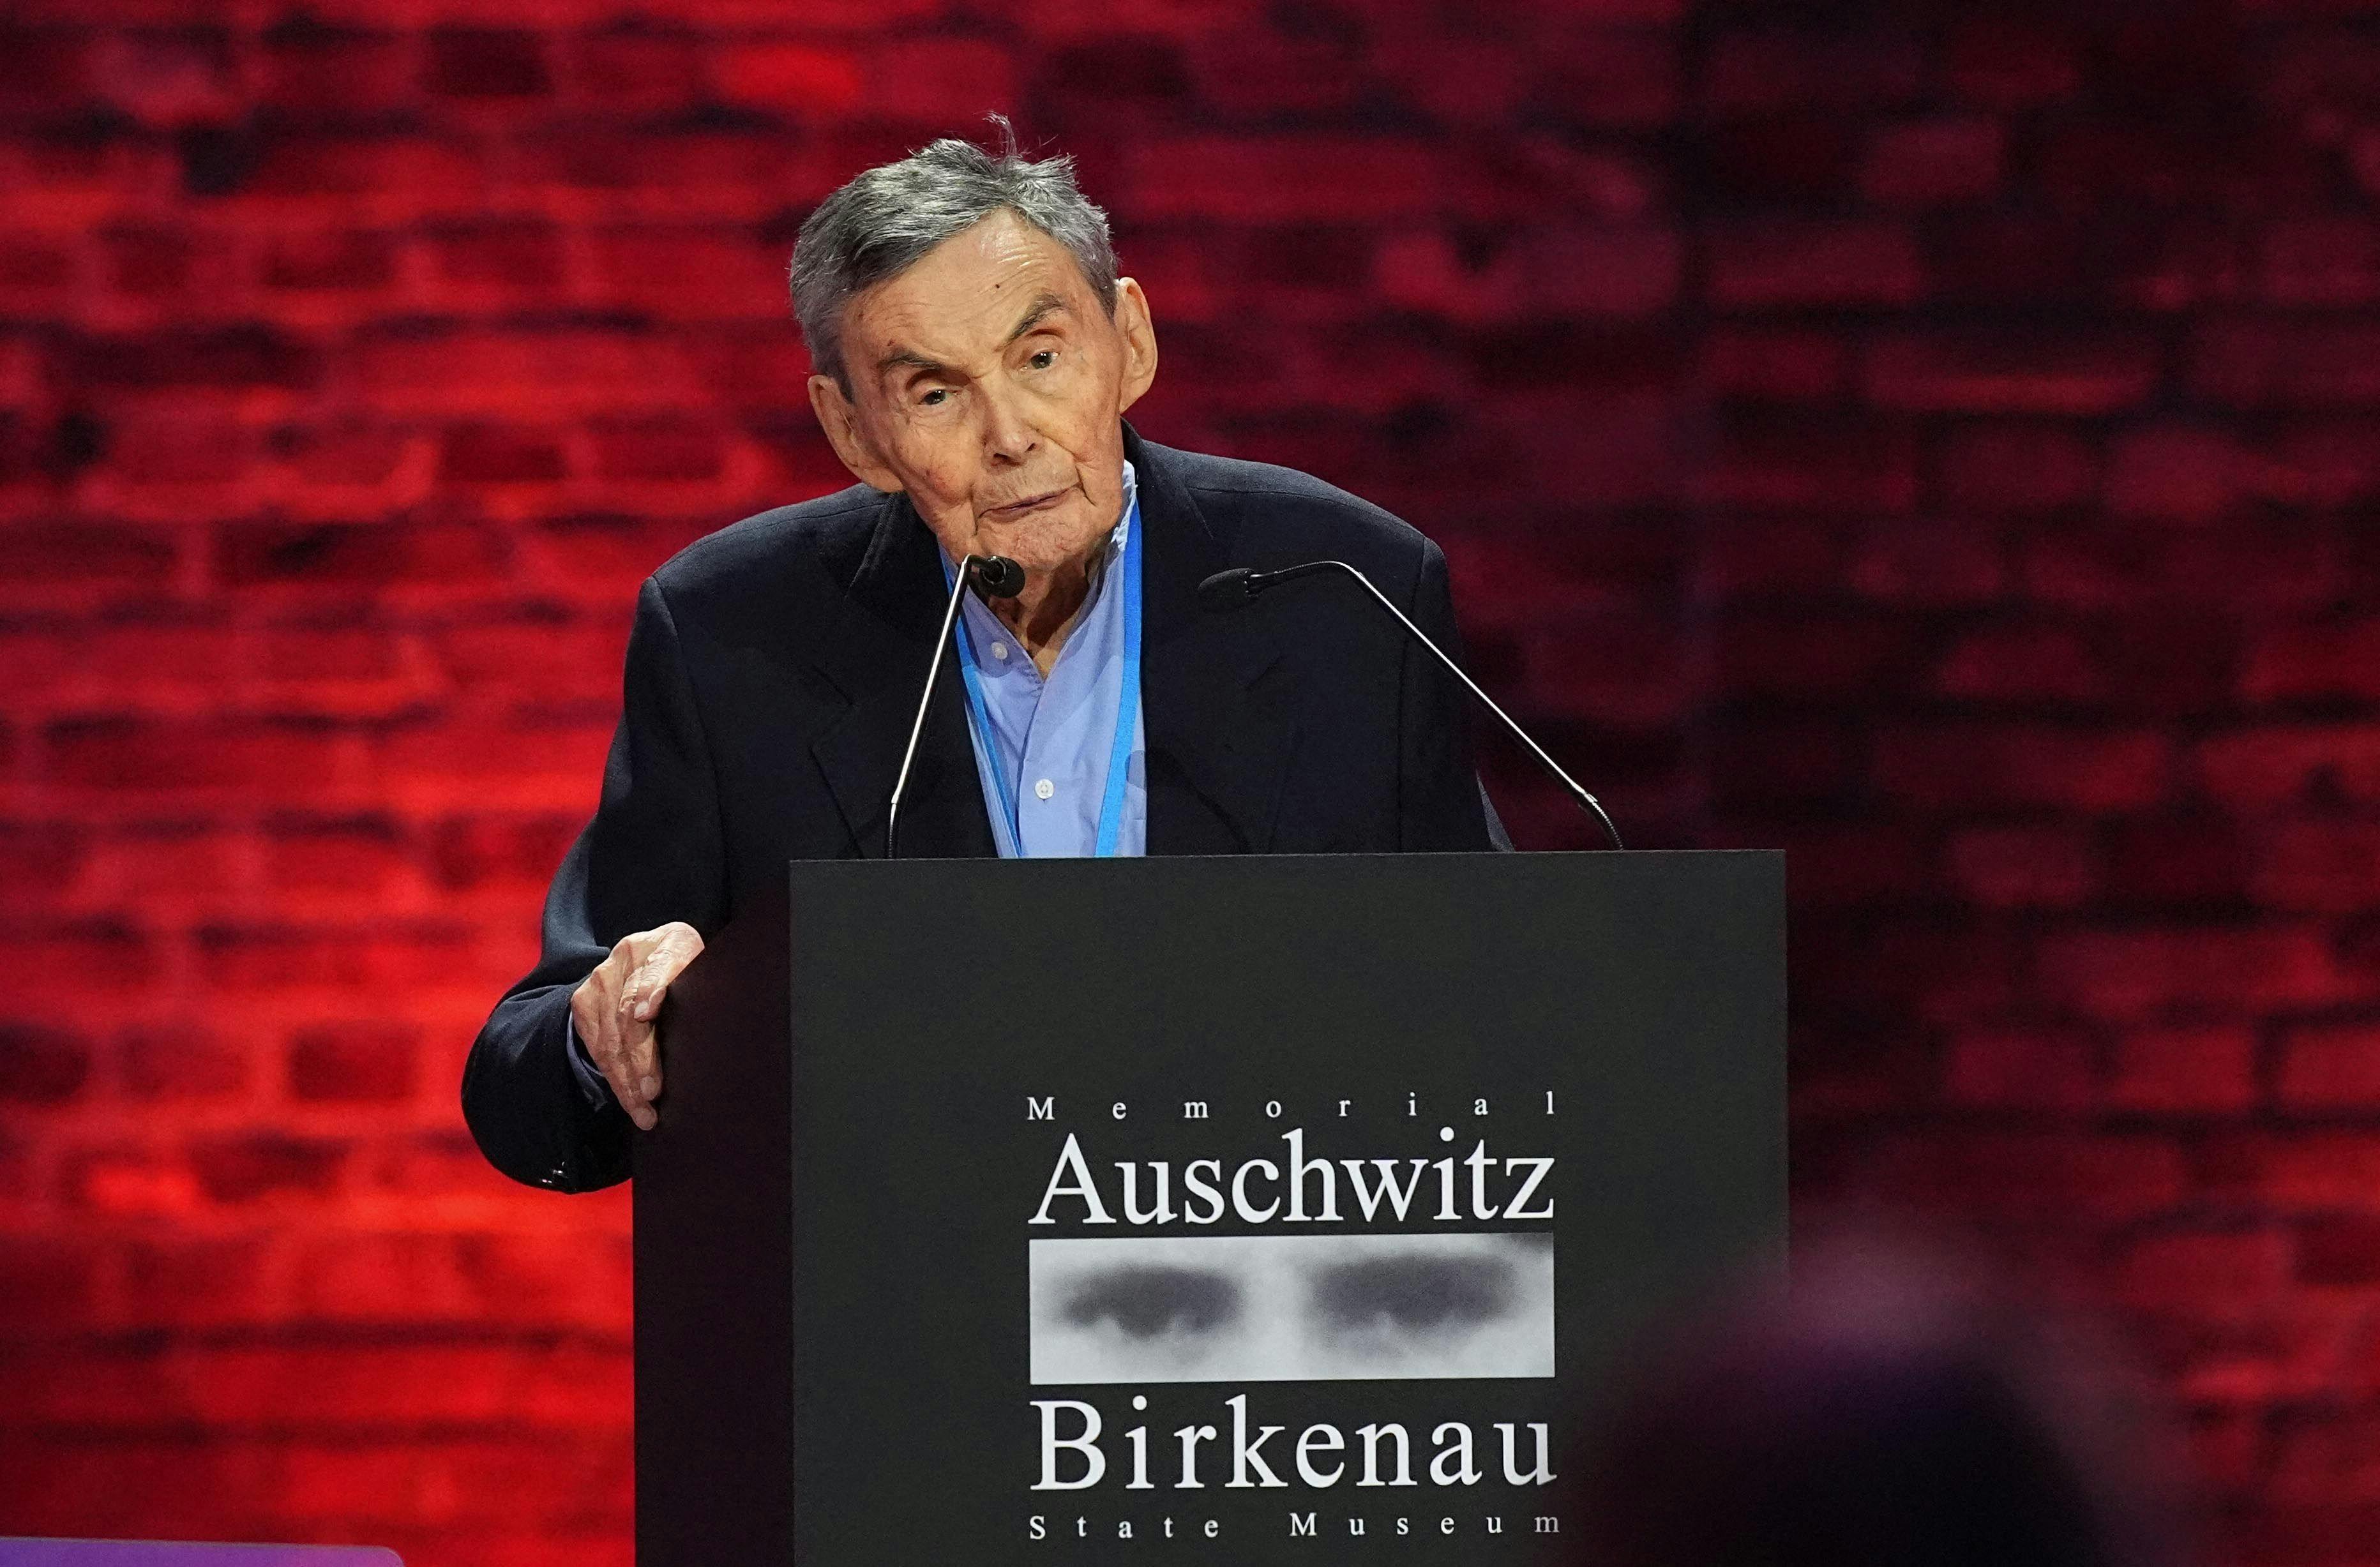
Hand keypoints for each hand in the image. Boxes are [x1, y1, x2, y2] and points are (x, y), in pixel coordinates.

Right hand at [569, 922, 703, 1130]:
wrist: (652, 956)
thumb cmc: (688, 972)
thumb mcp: (702, 970)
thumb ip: (688, 981)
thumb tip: (648, 1010)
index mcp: (670, 942)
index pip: (660, 966)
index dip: (650, 989)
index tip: (646, 1014)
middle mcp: (629, 955)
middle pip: (629, 1014)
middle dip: (640, 1057)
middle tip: (652, 1091)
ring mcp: (602, 978)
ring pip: (611, 1038)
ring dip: (626, 1078)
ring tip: (643, 1109)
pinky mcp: (584, 1002)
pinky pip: (596, 1046)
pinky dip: (614, 1077)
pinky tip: (630, 1100)